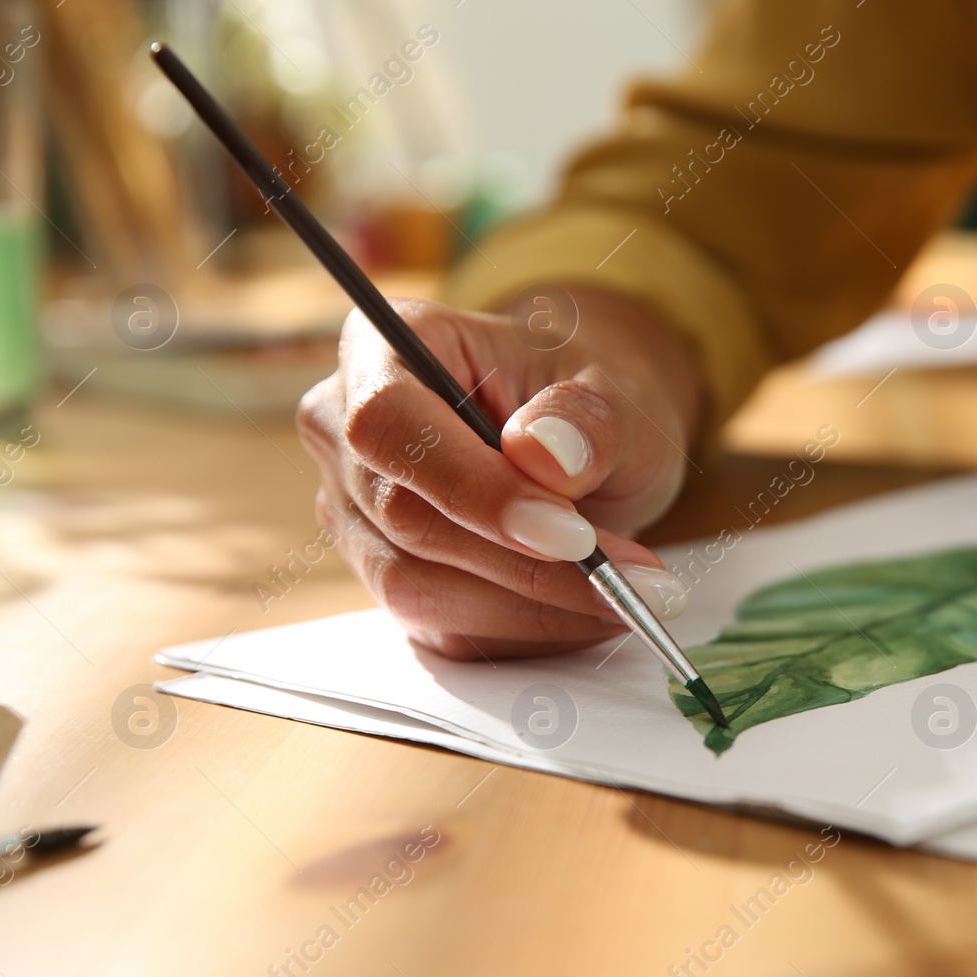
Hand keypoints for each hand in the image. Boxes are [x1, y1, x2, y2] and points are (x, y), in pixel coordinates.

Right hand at [297, 288, 705, 658]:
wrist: (587, 443)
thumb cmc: (588, 401)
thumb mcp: (617, 389)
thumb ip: (587, 416)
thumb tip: (544, 453)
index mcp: (385, 347)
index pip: (388, 423)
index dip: (471, 487)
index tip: (569, 534)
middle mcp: (346, 428)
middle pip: (404, 517)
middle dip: (526, 564)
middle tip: (631, 577)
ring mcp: (356, 510)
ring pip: (418, 587)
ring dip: (531, 608)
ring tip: (626, 594)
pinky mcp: (387, 574)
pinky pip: (442, 626)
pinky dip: (526, 630)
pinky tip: (590, 612)